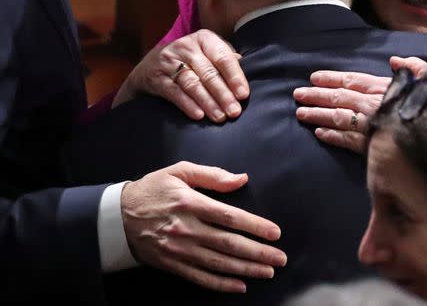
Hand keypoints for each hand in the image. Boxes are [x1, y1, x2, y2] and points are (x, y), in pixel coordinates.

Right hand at [113, 30, 248, 122]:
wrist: (152, 63)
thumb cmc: (192, 59)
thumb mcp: (208, 52)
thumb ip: (226, 58)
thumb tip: (244, 64)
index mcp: (204, 38)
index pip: (223, 57)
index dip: (235, 77)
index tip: (243, 94)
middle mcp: (186, 47)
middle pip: (208, 73)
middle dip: (223, 94)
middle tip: (234, 111)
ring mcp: (169, 62)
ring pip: (192, 84)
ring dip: (208, 102)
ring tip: (220, 117)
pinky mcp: (157, 78)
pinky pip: (174, 93)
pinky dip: (188, 105)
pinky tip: (199, 115)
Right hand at [121, 161, 286, 292]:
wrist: (116, 216)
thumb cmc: (153, 189)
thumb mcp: (179, 171)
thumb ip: (212, 175)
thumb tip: (241, 179)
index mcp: (190, 203)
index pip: (229, 217)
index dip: (255, 226)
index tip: (275, 233)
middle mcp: (186, 228)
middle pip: (228, 244)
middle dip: (258, 253)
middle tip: (280, 259)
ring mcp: (178, 249)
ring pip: (218, 263)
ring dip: (245, 270)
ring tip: (267, 272)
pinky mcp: (171, 264)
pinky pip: (199, 277)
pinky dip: (220, 284)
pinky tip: (239, 286)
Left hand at [293, 56, 426, 153]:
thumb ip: (413, 66)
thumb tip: (394, 60)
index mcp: (384, 87)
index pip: (352, 80)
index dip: (331, 78)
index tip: (313, 77)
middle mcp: (373, 105)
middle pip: (339, 97)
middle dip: (316, 95)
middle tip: (297, 94)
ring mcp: (370, 126)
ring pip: (337, 117)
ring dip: (317, 114)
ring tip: (300, 113)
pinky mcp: (371, 146)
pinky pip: (346, 140)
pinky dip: (331, 136)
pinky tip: (318, 134)